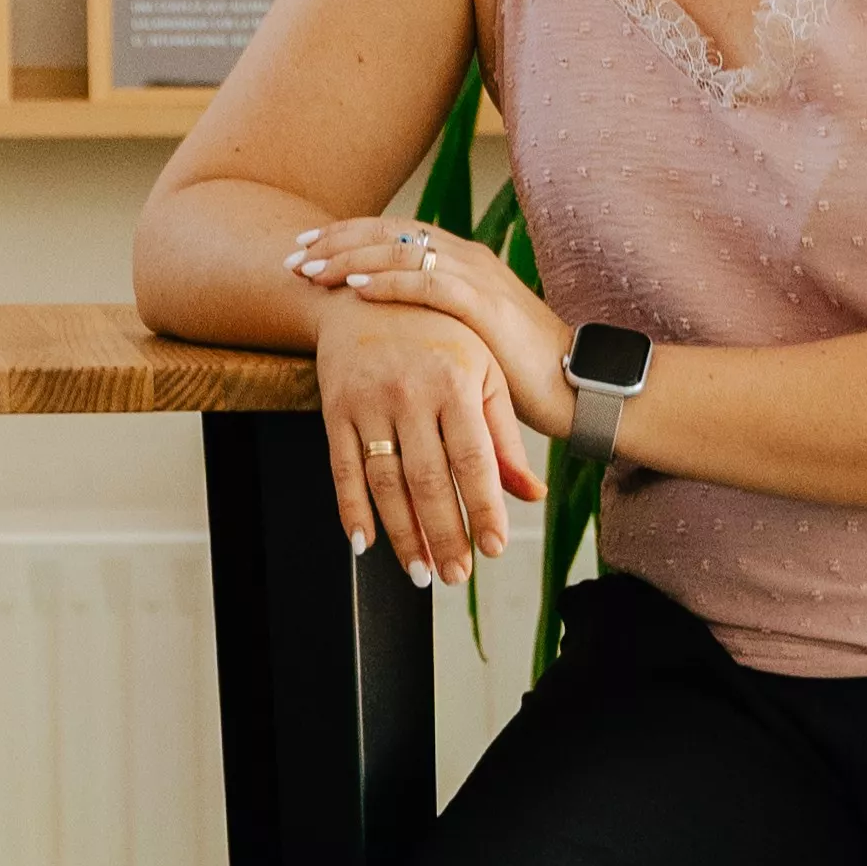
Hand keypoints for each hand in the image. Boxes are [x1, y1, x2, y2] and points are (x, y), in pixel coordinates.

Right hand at [289, 220, 554, 582]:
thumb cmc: (440, 333)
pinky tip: (364, 543)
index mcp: (455, 380)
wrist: (365, 288)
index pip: (473, 457)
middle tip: (456, 576)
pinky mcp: (335, 407)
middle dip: (444, 533)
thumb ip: (504, 435)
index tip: (495, 548)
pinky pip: (340, 467)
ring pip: (384, 480)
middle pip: (427, 478)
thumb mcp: (482, 371)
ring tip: (420, 573)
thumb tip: (531, 494)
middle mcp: (410, 392)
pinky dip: (350, 509)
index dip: (483, 506)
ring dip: (402, 533)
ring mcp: (368, 400)